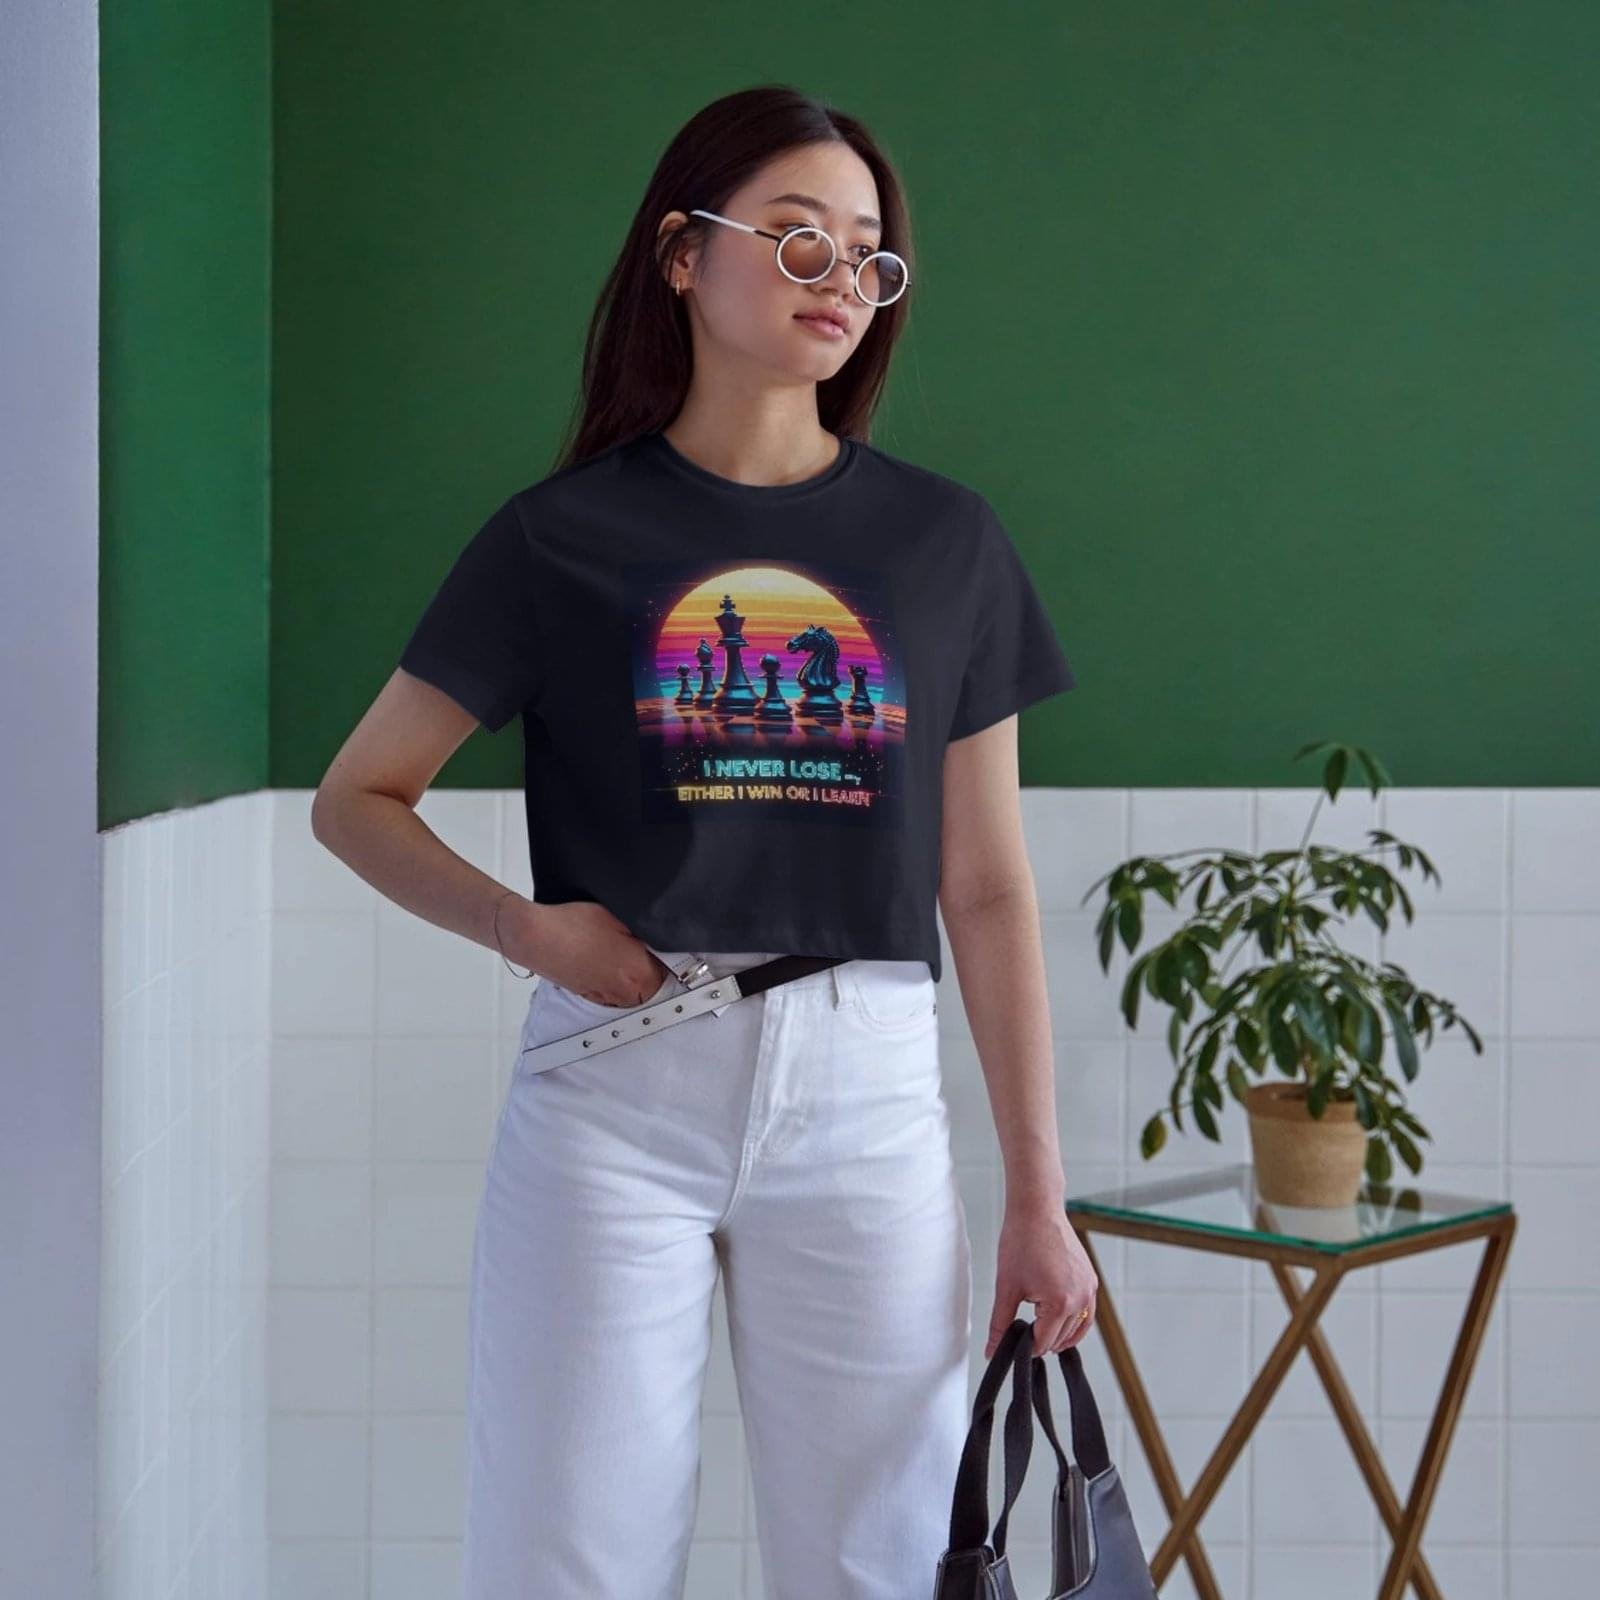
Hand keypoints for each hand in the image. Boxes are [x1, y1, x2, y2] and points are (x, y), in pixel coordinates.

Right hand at [509, 898, 671, 1006]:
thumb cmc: (572, 925)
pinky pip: (617, 993)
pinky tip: (607, 961)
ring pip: (637, 991)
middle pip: (657, 985)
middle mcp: (626, 993)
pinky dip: (618, 980)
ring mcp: (608, 998)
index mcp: (639, 973)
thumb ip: (646, 932)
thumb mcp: (619, 918)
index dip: (675, 959)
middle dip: (656, 968)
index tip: (675, 951)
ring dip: (636, 976)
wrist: (534, 937)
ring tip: (621, 953)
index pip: (675, 973)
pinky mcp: (592, 997)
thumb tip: (662, 939)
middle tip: (645, 948)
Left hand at [983, 1196, 1098, 1358]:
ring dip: (1058, 1333)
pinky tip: (1058, 1322)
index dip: (1026, 1347)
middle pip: (1060, 1339)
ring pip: (1075, 1329)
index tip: (1013, 1342)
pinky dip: (1074, 1323)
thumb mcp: (1006, 1287)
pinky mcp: (1091, 1280)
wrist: (1036, 1210)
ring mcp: (1089, 1289)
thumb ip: (1000, 1324)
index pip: (1044, 1343)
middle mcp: (1081, 1298)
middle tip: (1020, 1332)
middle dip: (1040, 1339)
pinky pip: (1087, 1313)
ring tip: (1036, 1327)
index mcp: (1060, 1303)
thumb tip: (992, 1351)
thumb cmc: (1022, 1240)